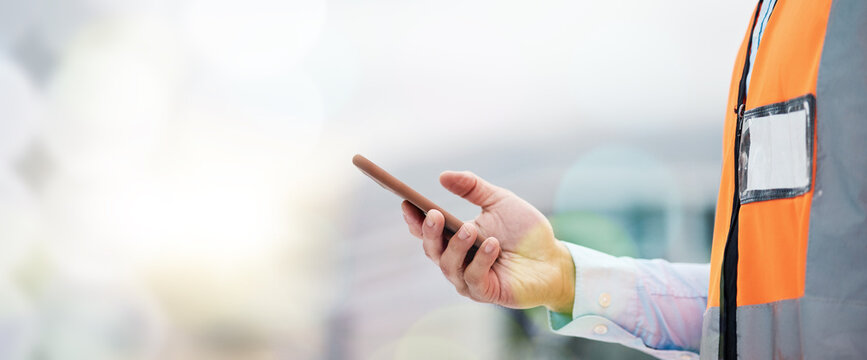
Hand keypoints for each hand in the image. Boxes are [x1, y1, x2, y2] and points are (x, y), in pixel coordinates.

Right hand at [401, 171, 574, 313]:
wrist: (553, 258)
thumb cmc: (525, 231)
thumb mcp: (499, 201)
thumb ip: (472, 188)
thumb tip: (443, 176)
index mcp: (456, 238)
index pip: (427, 231)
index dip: (414, 219)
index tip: (407, 203)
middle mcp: (457, 260)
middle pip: (432, 250)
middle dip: (430, 232)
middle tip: (434, 214)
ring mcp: (468, 279)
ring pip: (449, 265)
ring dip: (457, 246)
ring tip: (470, 229)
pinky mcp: (485, 292)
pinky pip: (473, 278)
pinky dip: (481, 261)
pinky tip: (492, 245)